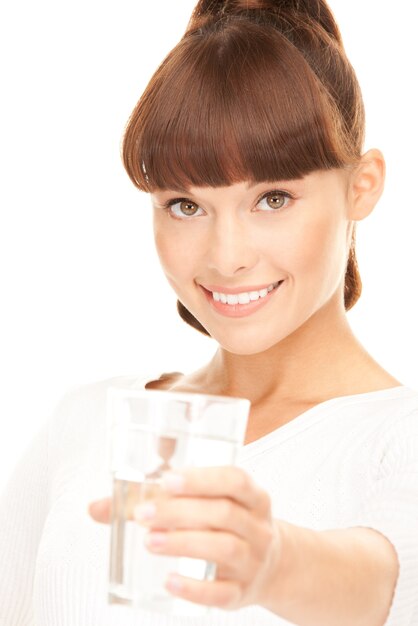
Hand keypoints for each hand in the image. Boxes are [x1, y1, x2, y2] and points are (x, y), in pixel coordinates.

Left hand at [88, 466, 281, 609]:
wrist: (273, 564)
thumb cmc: (228, 524)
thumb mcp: (209, 503)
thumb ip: (157, 499)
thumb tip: (97, 507)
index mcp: (252, 496)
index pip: (234, 480)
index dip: (202, 479)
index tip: (167, 479)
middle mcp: (257, 527)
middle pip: (223, 513)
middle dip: (181, 512)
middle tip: (144, 514)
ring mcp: (253, 561)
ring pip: (224, 549)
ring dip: (185, 543)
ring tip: (150, 541)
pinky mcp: (242, 593)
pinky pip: (222, 593)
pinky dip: (195, 588)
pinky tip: (170, 581)